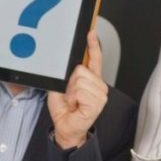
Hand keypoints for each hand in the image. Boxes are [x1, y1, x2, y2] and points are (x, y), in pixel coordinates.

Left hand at [49, 32, 107, 148]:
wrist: (66, 126)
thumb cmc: (65, 109)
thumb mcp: (61, 87)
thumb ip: (66, 76)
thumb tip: (68, 66)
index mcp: (90, 79)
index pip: (94, 58)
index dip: (93, 45)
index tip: (91, 33)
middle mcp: (98, 85)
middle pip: (81, 69)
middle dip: (70, 82)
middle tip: (70, 95)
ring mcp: (100, 94)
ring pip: (80, 80)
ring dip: (71, 92)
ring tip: (73, 101)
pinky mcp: (98, 102)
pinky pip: (80, 91)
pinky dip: (73, 98)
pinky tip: (76, 105)